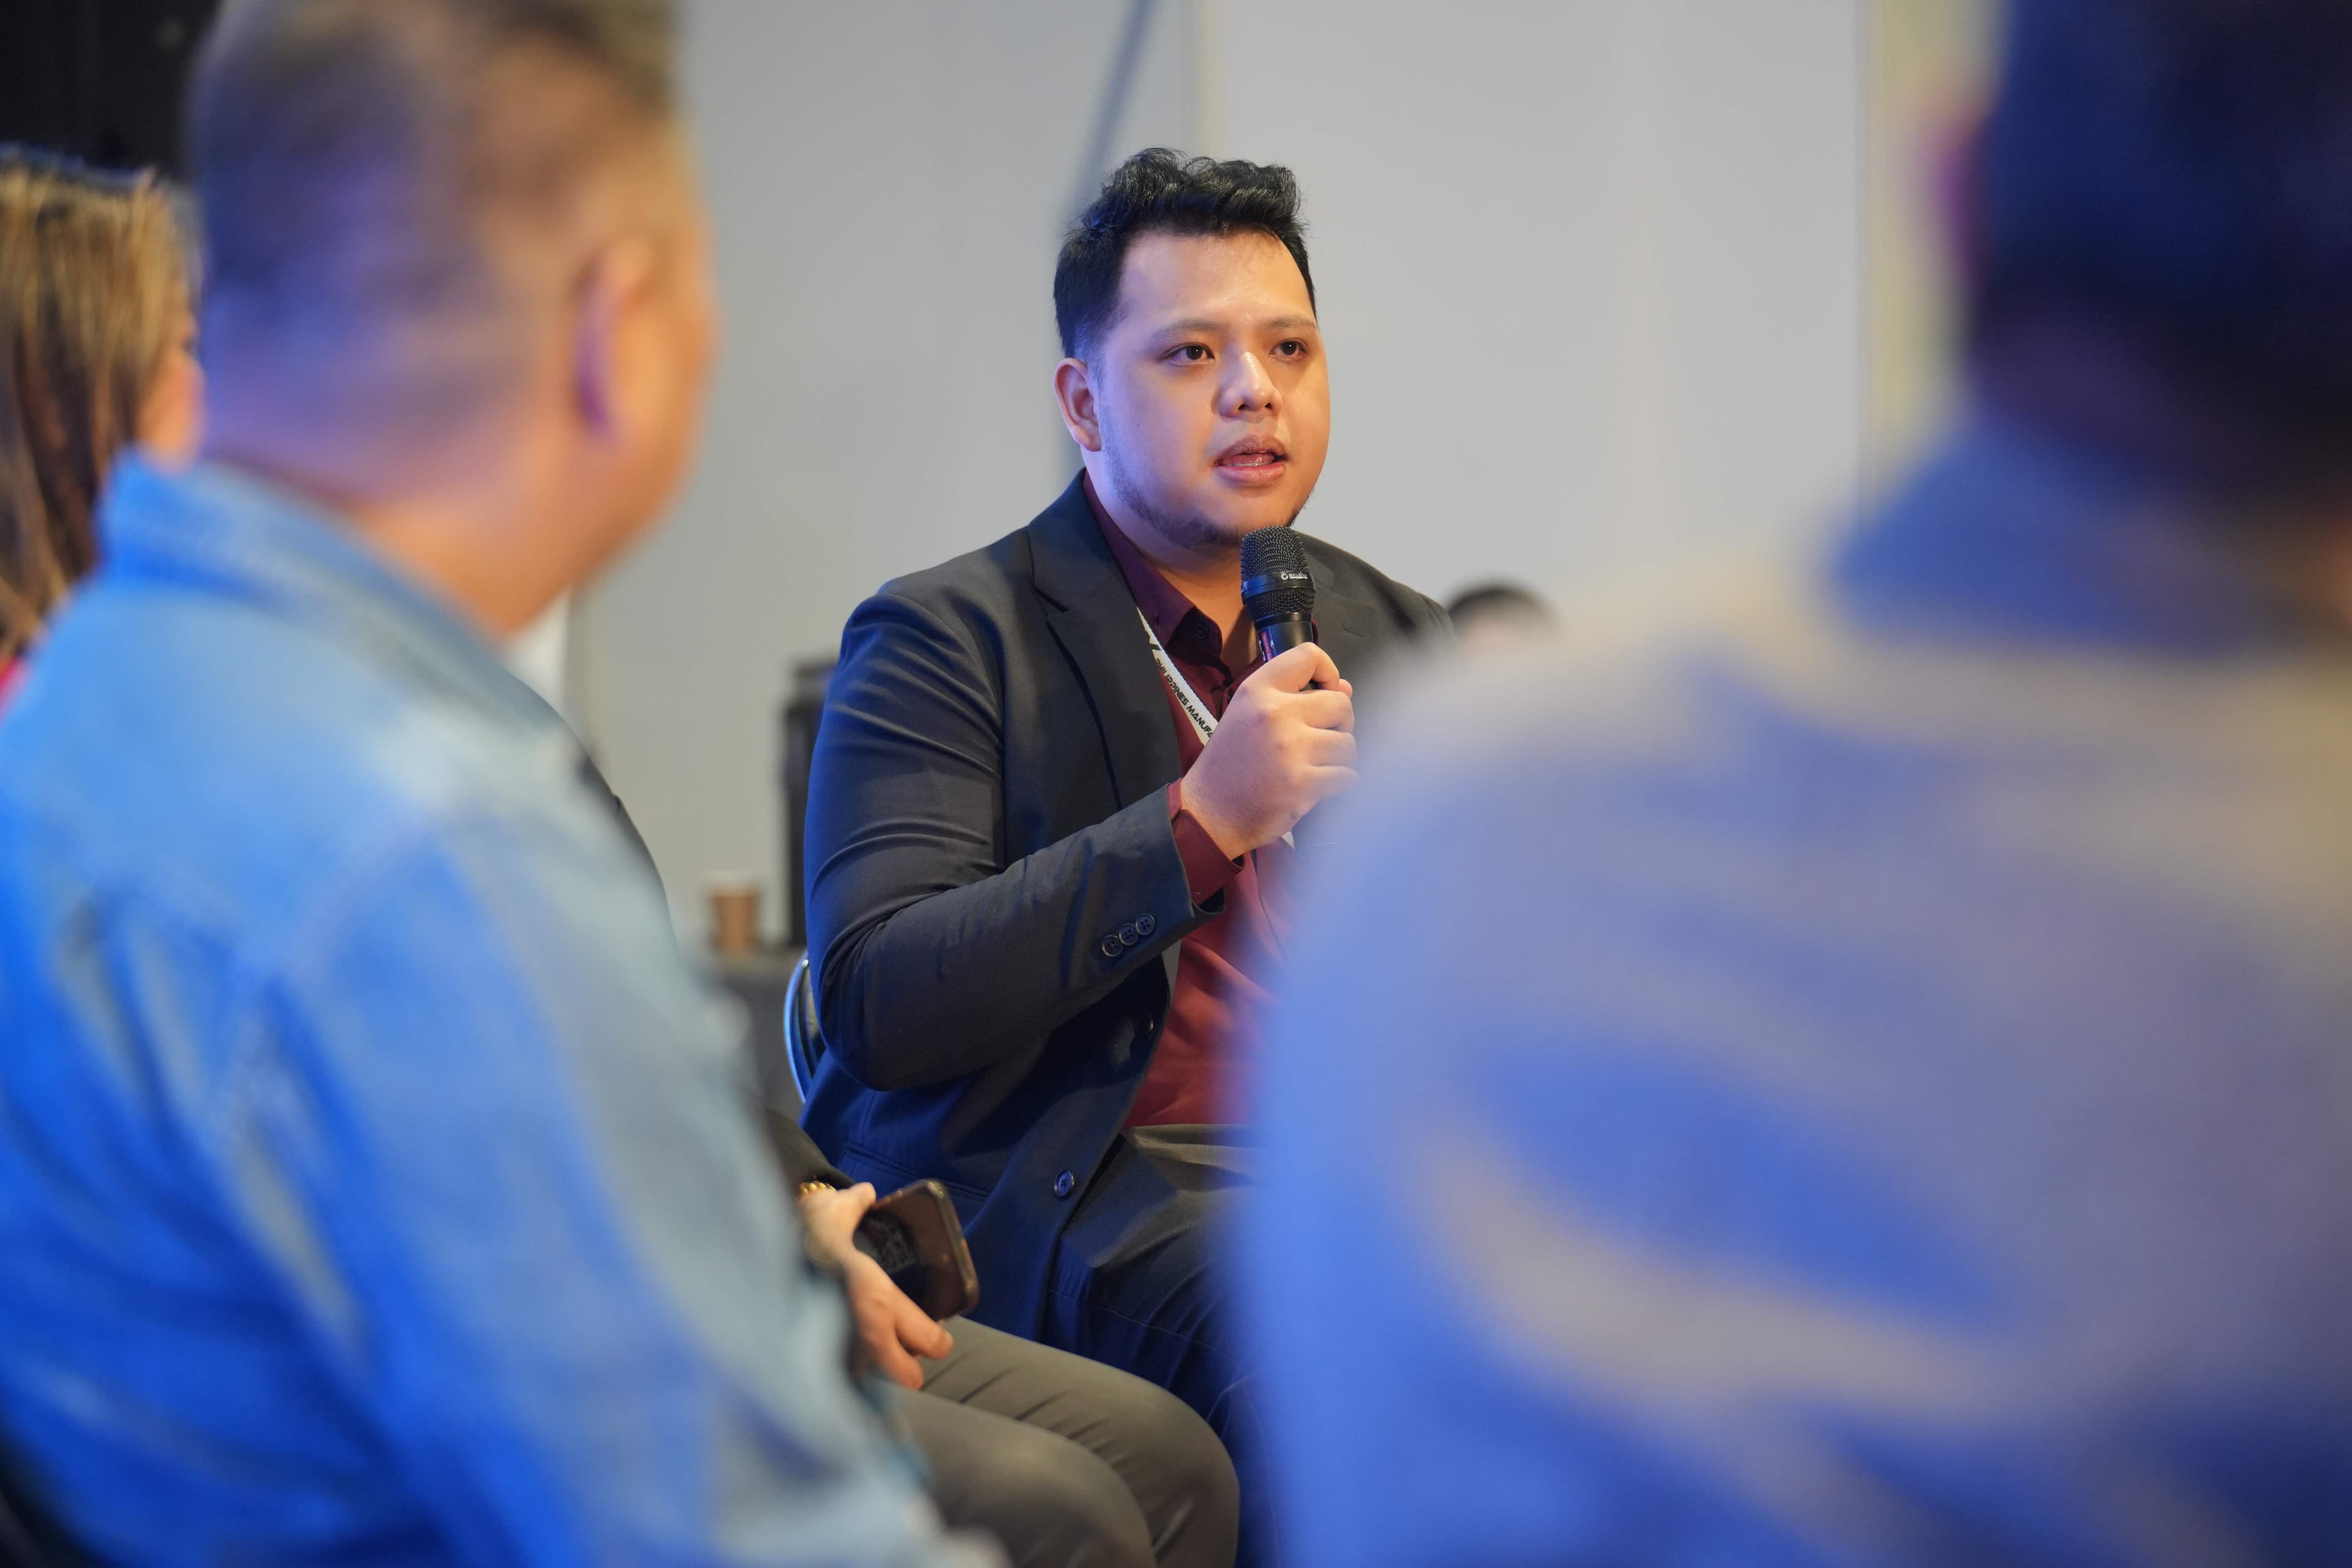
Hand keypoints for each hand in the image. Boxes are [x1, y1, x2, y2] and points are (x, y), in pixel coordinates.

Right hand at [797, 1182, 953, 1388]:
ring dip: (874, 1373)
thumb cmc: (798, 1236)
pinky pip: (840, 1385)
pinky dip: (842, 1378)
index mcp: (878, 1299)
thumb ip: (853, 1206)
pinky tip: (835, 1360)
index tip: (934, 1337)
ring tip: (866, 1355)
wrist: (754, 1262)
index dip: (936, 1341)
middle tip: (901, 1349)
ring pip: (874, 1386)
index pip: (929, 1340)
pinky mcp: (813, 1370)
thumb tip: (866, 1194)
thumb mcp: (831, 1214)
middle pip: (907, 1377)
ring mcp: (840, 1359)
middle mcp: (865, 1336)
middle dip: (908, 1367)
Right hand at [1178, 641, 1356, 855]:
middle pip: (1340, 703)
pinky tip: (1315, 788)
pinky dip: (1339, 784)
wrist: (1209, 814)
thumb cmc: (1231, 765)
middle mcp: (1274, 713)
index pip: (1309, 655)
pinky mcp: (1302, 783)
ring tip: (1313, 767)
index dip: (1328, 673)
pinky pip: (1347, 776)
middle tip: (1318, 741)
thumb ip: (1295, 697)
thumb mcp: (1250, 717)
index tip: (1323, 694)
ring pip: (1348, 744)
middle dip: (1339, 724)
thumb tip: (1344, 687)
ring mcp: (1290, 748)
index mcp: (1257, 691)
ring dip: (1339, 759)